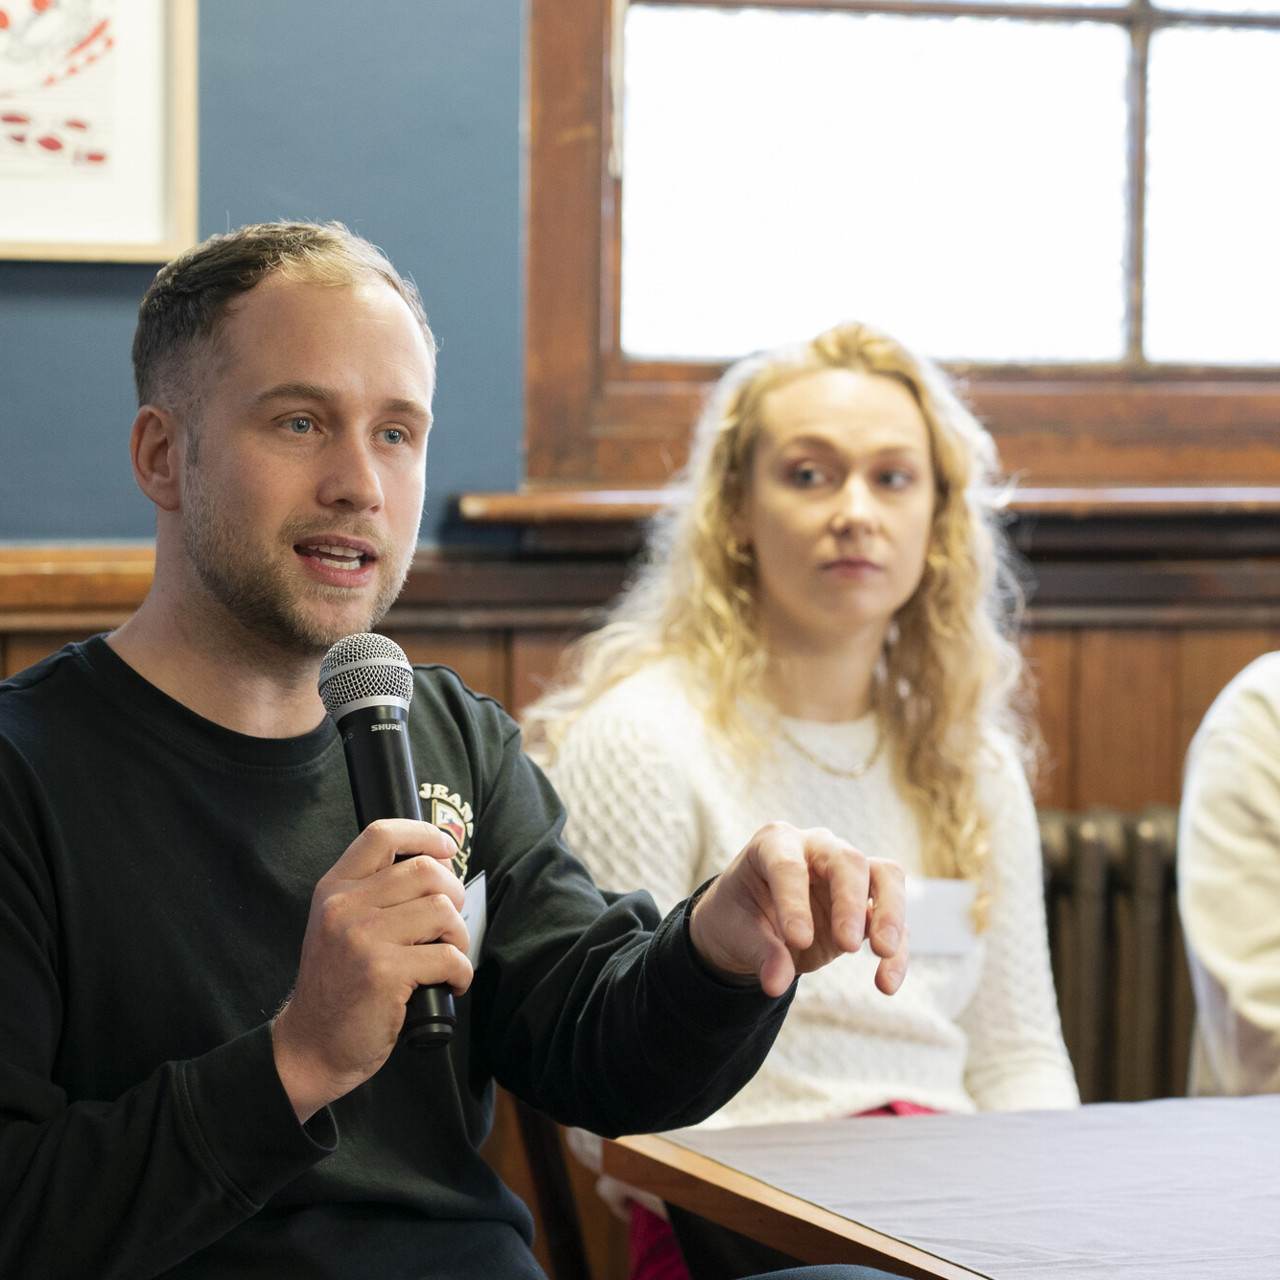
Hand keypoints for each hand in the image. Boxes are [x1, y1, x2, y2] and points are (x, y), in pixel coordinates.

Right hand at [271, 819, 472, 1121]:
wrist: (312, 1046)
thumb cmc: (339, 985)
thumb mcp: (340, 926)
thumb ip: (376, 893)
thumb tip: (441, 862)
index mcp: (334, 889)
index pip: (382, 834)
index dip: (424, 833)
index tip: (448, 849)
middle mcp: (344, 908)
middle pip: (426, 870)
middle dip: (454, 895)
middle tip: (449, 926)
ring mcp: (362, 939)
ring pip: (442, 911)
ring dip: (460, 936)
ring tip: (448, 957)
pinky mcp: (383, 973)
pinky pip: (448, 957)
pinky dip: (461, 972)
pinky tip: (450, 984)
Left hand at [688, 823, 907, 997]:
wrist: (750, 924)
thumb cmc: (739, 916)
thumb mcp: (737, 933)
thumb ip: (760, 954)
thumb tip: (777, 985)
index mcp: (776, 843)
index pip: (788, 865)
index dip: (795, 902)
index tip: (798, 940)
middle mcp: (817, 849)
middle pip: (848, 860)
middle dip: (850, 901)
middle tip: (847, 945)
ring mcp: (846, 874)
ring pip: (886, 877)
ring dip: (890, 914)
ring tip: (882, 952)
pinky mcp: (866, 906)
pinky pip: (891, 921)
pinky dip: (896, 951)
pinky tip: (886, 984)